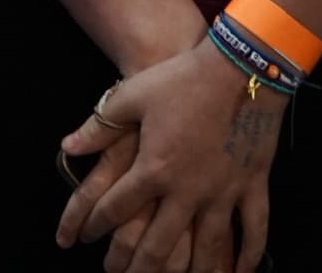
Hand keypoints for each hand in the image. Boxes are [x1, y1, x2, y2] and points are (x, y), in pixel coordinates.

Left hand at [56, 41, 285, 271]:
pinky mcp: (251, 187)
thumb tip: (67, 148)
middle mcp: (187, 190)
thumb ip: (99, 126)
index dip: (95, 224)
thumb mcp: (132, 95)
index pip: (116, 207)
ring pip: (206, 249)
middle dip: (136, 266)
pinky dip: (248, 258)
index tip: (82, 237)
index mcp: (154, 168)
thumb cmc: (181, 78)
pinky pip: (253, 232)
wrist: (238, 68)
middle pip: (158, 244)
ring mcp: (222, 193)